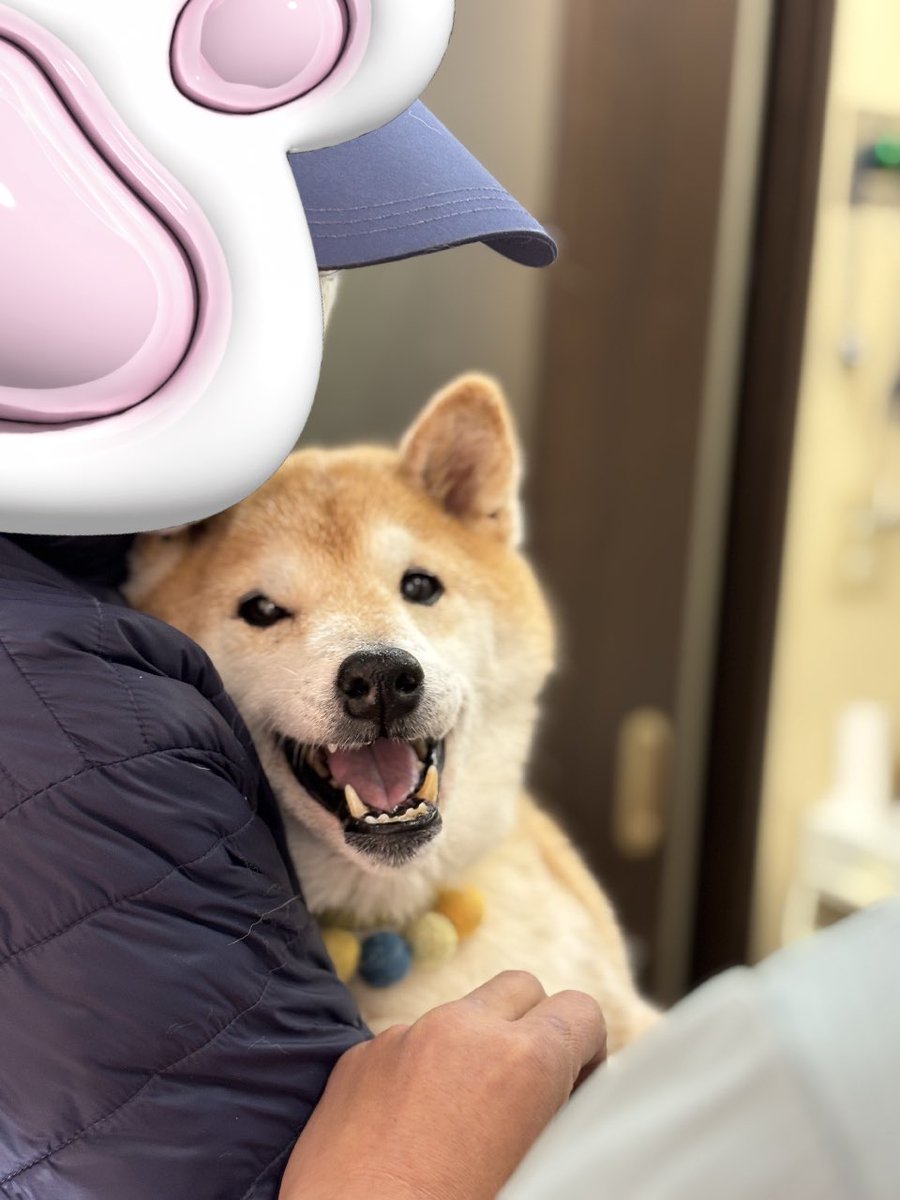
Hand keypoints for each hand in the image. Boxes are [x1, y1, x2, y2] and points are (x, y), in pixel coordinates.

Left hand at [278, 971, 606, 1199]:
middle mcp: (461, 1030)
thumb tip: (568, 1100)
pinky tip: (410, 1130)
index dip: (587, 1050)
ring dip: (473, 1047)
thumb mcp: (533, 1173)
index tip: (574, 1091)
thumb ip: (556, 1120)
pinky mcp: (357, 1057)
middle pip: (520, 987)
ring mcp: (402, 1036)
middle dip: (533, 1027)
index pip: (580, 1010)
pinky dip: (420, 1069)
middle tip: (527, 1092)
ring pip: (460, 1013)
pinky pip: (406, 1042)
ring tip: (463, 1119)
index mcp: (522, 1062)